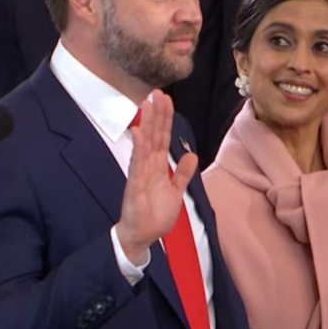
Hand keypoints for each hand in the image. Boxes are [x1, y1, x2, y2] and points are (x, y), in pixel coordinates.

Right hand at [116, 90, 198, 262]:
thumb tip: (192, 155)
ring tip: (148, 103)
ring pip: (146, 143)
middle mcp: (148, 166)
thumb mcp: (175, 191)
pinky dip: (138, 147)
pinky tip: (140, 131)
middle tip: (158, 92)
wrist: (142, 236)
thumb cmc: (154, 215)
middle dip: (157, 114)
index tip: (167, 100)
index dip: (166, 119)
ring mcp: (140, 173)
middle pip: (155, 135)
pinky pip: (137, 163)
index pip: (163, 138)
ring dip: (148, 123)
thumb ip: (183, 173)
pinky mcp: (135, 184)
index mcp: (158, 166)